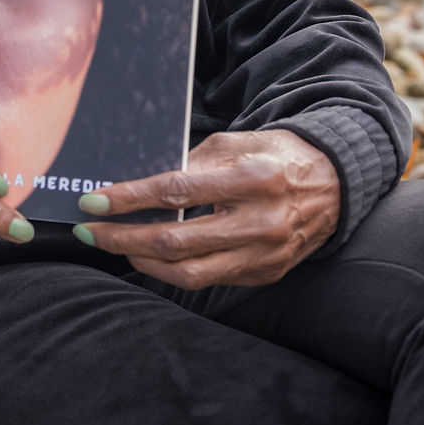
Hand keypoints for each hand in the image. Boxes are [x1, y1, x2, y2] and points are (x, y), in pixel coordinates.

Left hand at [73, 130, 340, 288]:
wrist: (334, 185)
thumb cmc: (276, 156)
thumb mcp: (236, 143)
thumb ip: (192, 162)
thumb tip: (142, 181)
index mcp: (252, 179)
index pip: (177, 193)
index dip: (131, 198)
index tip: (94, 200)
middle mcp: (259, 222)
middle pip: (177, 242)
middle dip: (124, 238)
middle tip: (90, 231)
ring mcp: (264, 256)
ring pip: (189, 274)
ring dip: (142, 261)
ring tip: (115, 244)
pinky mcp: (264, 275)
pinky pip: (209, 281)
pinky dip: (173, 271)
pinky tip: (150, 256)